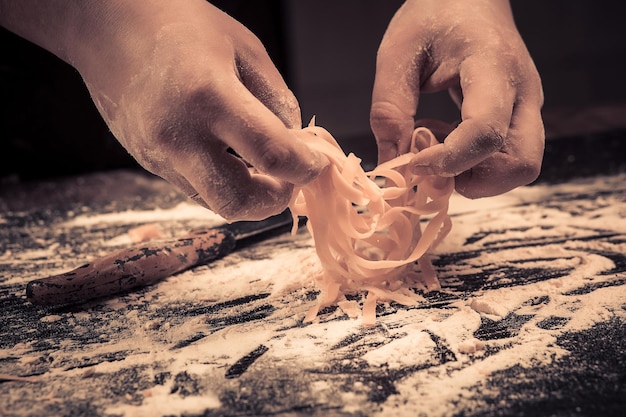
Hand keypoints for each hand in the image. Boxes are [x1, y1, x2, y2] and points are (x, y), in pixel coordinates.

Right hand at [0, 0, 326, 220]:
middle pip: (237, 201)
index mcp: (209, 96)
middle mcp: (179, 135)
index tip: (316, 166)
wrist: (108, 26)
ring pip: (214, 202)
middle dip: (274, 200)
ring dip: (247, 195)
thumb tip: (295, 142)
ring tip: (261, 167)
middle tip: (288, 181)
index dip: (305, 168)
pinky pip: (194, 189)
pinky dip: (221, 183)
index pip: (272, 154)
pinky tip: (229, 158)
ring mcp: (158, 154)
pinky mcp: (148, 163)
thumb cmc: (179, 24)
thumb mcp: (245, 48)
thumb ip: (277, 99)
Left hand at [370, 0, 544, 197]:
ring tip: (435, 143)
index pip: (485, 131)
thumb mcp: (399, 53)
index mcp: (494, 66)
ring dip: (471, 174)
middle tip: (431, 164)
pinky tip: (444, 136)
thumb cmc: (434, 15)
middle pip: (520, 164)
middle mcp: (523, 92)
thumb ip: (390, 109)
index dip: (449, 159)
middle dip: (472, 180)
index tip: (413, 164)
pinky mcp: (518, 117)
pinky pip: (505, 158)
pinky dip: (472, 164)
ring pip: (517, 167)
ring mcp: (526, 106)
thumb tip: (391, 166)